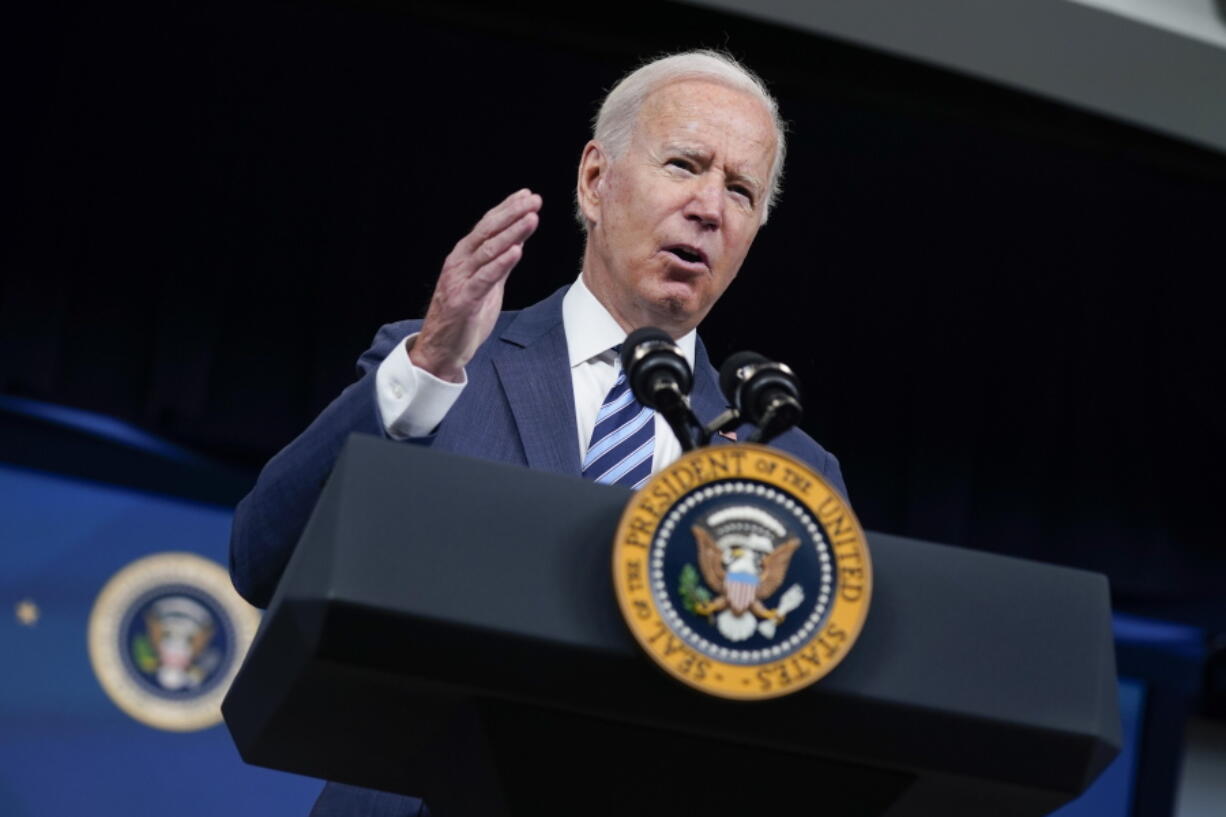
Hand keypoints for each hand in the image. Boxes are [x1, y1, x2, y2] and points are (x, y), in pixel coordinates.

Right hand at [411, 189, 541, 380]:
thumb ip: (500, 263)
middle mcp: (460, 262)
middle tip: (534, 199)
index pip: (488, 226)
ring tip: (531, 217)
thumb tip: (518, 240)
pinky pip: (485, 278)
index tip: (527, 194)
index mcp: (464, 256)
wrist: (441, 350)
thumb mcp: (487, 284)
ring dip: (511, 232)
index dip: (507, 208)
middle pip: (488, 231)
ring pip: (488, 250)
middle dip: (512, 213)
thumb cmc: (464, 316)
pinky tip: (517, 251)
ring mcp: (460, 280)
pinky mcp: (464, 300)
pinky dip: (502, 263)